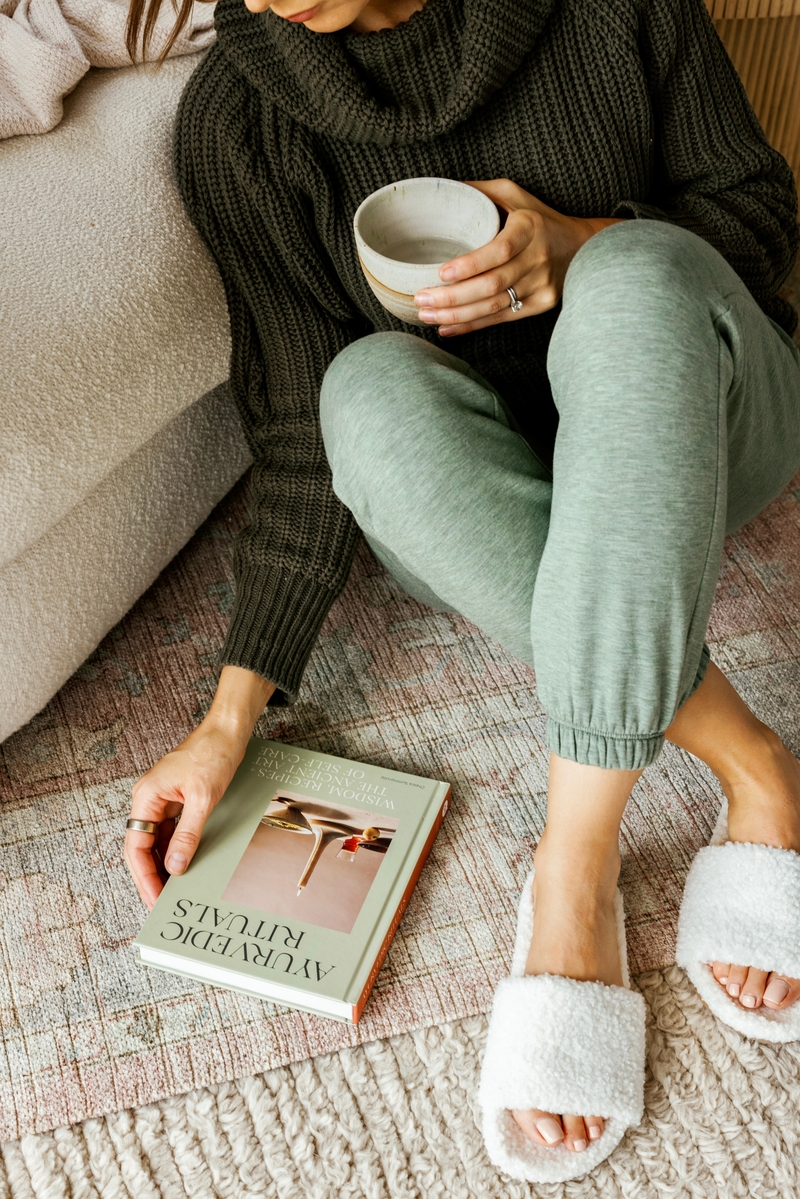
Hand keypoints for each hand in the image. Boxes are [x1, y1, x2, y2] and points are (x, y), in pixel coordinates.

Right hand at [125, 665, 274, 907]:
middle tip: (162, 904)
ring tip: (174, 891)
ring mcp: (161, 800)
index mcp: (145, 797)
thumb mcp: (203, 799)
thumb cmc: (213, 755)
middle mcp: (148, 800)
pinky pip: (170, 831)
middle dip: (151, 876)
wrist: (228, 730)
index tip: (154, 899)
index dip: (143, 876)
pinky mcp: (176, 800)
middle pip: (142, 847)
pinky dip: (176, 850)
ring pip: (156, 841)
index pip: (136, 847)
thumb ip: (188, 835)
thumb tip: (175, 867)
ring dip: (163, 865)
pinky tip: (184, 866)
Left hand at [413, 179, 623, 336]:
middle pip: (491, 286)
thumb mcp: (515, 195)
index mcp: (529, 229)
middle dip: (452, 297)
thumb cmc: (540, 218)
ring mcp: (541, 286)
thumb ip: (480, 192)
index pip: (498, 252)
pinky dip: (472, 326)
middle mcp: (538, 259)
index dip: (470, 266)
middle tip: (421, 299)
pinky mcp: (541, 305)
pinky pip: (502, 319)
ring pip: (494, 307)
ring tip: (427, 315)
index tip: (441, 273)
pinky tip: (447, 328)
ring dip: (457, 315)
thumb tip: (440, 190)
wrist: (582, 247)